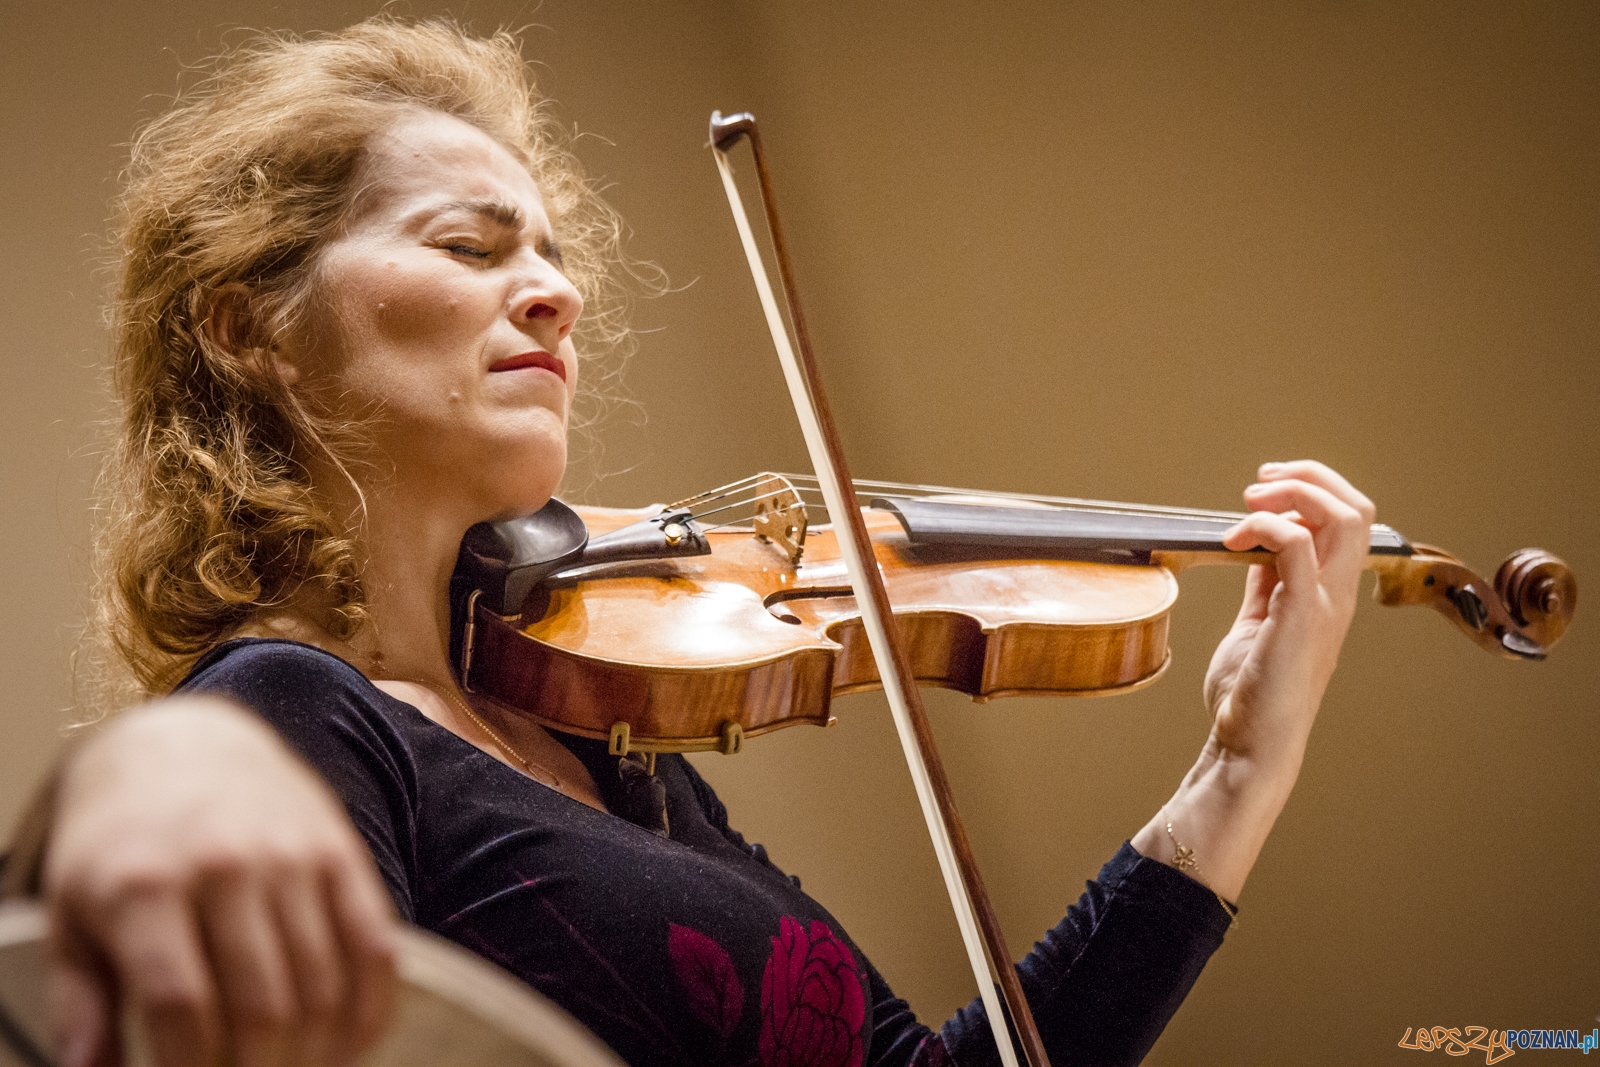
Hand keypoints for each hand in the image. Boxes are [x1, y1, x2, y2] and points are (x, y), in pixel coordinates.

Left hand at [44, 696, 396, 1066]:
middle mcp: (225, 866)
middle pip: (262, 1005)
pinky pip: (374, 945)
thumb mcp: (74, 912)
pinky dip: (371, 1010)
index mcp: (146, 885)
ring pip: (322, 985)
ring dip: (314, 1054)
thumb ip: (82, 1000)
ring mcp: (292, 856)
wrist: (186, 743)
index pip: (183, 1003)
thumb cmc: (121, 844)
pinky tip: (351, 1046)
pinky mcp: (340, 853)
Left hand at [1131, 461, 1374, 899]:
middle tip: (1260, 482)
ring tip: (1251, 499)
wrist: (1248, 745)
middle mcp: (1338, 596)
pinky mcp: (1302, 617)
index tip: (1260, 492)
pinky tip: (1234, 539)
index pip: (1345, 521)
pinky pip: (1299, 548)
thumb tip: (1258, 547)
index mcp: (1330, 595)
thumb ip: (1266, 585)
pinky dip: (1267, 528)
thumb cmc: (1250, 695)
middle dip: (1309, 478)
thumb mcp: (1258, 623)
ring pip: (1344, 518)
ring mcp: (1326, 606)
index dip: (1308, 493)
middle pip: (1356, 509)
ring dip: (1295, 494)